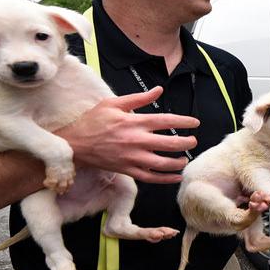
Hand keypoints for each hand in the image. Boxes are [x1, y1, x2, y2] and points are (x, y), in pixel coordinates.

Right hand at [56, 86, 199, 183]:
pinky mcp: (127, 170)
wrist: (74, 144)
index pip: (166, 121)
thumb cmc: (93, 121)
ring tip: (185, 159)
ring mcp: (132, 157)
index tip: (195, 123)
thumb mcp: (113, 103)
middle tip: (193, 141)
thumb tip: (159, 90)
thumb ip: (138, 98)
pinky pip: (150, 178)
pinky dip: (165, 179)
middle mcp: (136, 140)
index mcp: (134, 122)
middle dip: (186, 143)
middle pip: (169, 143)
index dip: (184, 121)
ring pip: (162, 163)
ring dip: (178, 162)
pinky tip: (176, 177)